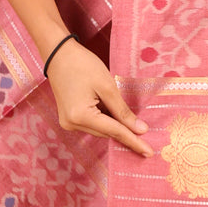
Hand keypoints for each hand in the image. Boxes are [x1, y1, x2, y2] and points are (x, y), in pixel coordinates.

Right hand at [45, 38, 151, 155]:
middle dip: (125, 131)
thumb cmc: (83, 65)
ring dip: (114, 123)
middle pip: (106, 132)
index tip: (149, 152)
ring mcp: (68, 123)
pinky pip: (92, 124)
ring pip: (100, 129)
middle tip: (145, 132)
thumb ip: (123, 111)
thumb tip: (140, 130)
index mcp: (80, 116)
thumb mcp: (107, 86)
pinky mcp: (68, 118)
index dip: (134, 141)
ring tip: (119, 108)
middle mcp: (72, 124)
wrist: (58, 54)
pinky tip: (108, 107)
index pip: (114, 132)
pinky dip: (104, 119)